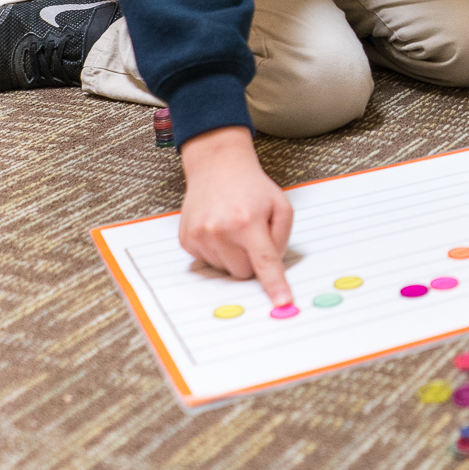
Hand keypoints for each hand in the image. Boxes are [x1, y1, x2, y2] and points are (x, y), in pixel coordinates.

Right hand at [178, 126, 294, 306]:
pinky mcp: (187, 240)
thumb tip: (271, 268)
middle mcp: (221, 230)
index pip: (265, 261)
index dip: (274, 285)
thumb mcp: (280, 206)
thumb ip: (282, 238)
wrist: (218, 167)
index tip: (282, 302)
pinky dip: (217, 251)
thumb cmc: (252, 188)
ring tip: (233, 228)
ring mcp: (200, 236)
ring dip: (233, 256)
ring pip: (225, 270)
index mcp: (248, 221)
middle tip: (251, 235)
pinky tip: (218, 229)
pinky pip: (208, 263)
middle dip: (251, 260)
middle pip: (243, 273)